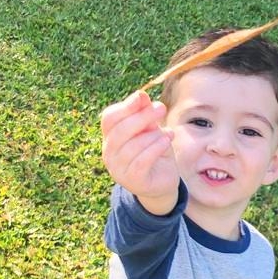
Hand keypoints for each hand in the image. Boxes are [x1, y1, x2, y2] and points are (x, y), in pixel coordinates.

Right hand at [101, 91, 178, 213]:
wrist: (161, 182)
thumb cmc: (153, 152)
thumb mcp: (150, 130)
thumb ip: (144, 114)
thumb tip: (142, 96)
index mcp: (110, 138)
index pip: (109, 118)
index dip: (125, 106)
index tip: (142, 96)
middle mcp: (109, 154)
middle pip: (120, 131)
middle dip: (142, 117)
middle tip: (161, 108)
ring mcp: (119, 170)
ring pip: (132, 146)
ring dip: (153, 135)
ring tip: (168, 133)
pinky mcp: (133, 181)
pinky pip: (142, 161)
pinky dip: (156, 147)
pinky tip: (167, 140)